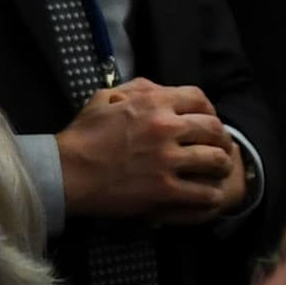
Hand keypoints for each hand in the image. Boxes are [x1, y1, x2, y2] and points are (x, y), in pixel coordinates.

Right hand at [56, 79, 239, 221]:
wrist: (64, 173)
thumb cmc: (80, 136)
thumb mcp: (103, 99)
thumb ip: (134, 89)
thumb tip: (156, 88)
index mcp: (152, 103)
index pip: (199, 99)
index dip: (209, 109)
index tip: (207, 120)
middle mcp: (166, 127)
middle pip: (214, 129)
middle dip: (220, 138)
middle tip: (218, 148)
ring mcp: (167, 160)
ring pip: (216, 160)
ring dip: (221, 166)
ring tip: (218, 171)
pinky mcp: (164, 190)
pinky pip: (203, 192)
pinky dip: (211, 195)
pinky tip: (209, 195)